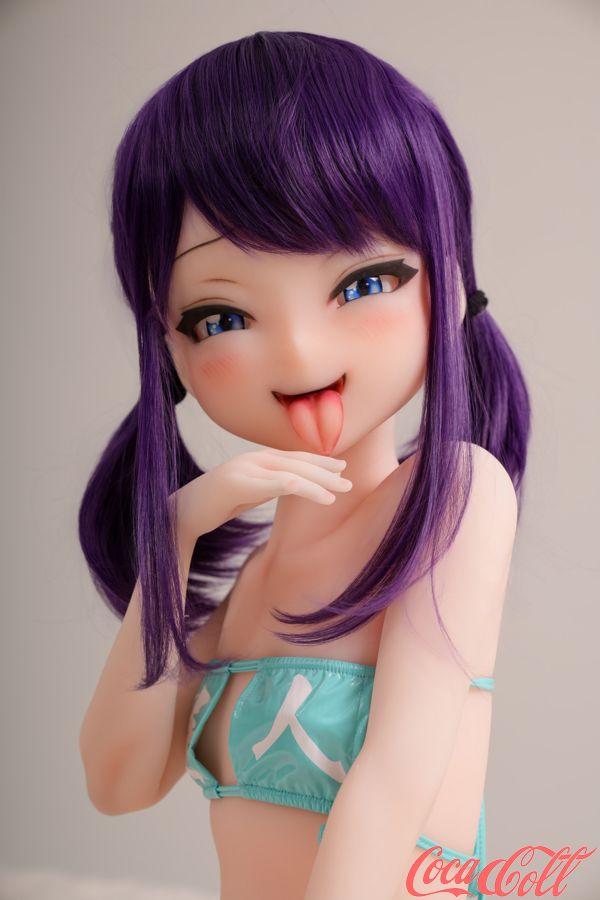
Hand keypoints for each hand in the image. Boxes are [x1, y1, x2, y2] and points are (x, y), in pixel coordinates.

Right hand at [170, 448, 352, 542]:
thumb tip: (289, 485)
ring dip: (320, 481)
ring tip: (341, 491)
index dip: (317, 461)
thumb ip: (266, 485)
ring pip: (292, 471)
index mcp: (253, 459)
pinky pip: (280, 484)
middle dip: (325, 470)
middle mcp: (251, 458)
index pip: (292, 457)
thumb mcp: (246, 493)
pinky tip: (323, 498)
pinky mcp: (240, 483)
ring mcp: (245, 469)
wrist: (179, 514)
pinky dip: (306, 488)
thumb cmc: (212, 506)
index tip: (340, 468)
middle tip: (349, 480)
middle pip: (296, 461)